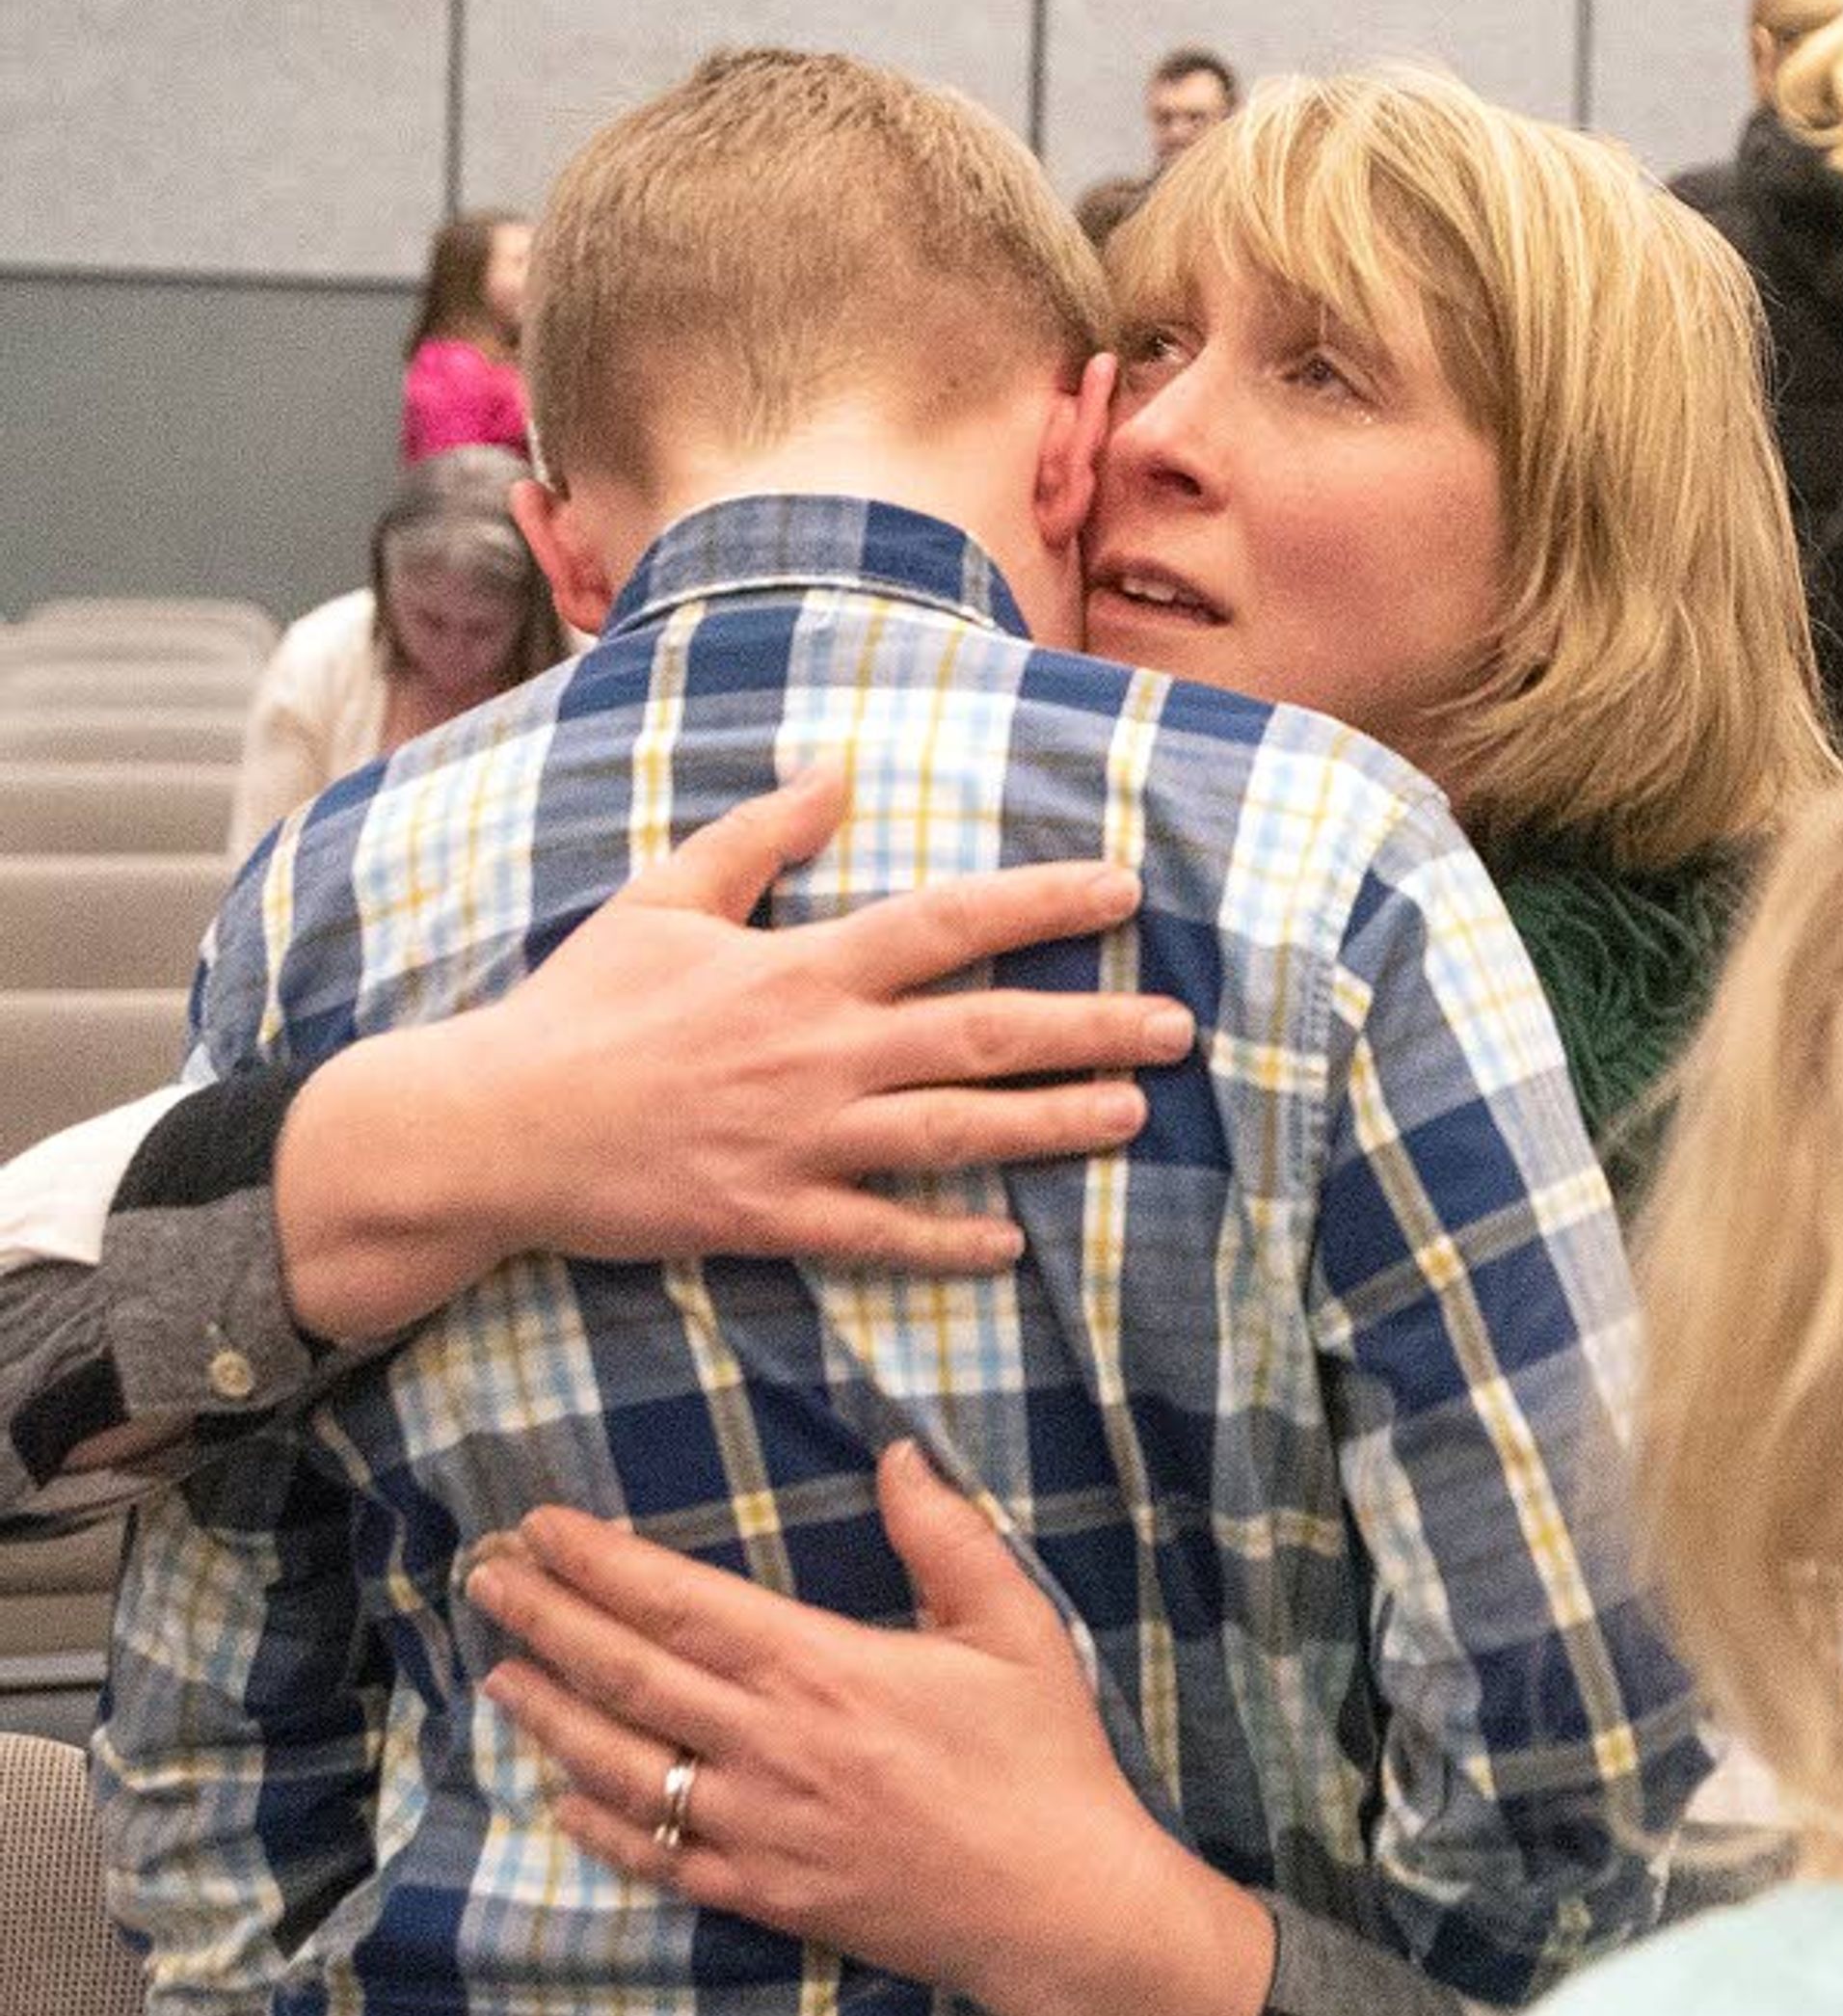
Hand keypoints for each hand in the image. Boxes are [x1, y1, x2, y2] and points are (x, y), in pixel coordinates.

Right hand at [277, 770, 1197, 1340]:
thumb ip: (759, 836)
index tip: (1122, 892)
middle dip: (1090, 1030)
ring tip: (1132, 1116)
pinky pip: (878, 1233)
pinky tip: (1012, 1244)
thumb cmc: (579, 1006)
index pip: (948, 925)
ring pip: (954, 1134)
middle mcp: (817, 1053)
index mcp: (800, 969)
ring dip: (1051, 1127)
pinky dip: (947, 1241)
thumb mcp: (663, 897)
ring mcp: (799, 1142)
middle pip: (983, 1036)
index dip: (1043, 907)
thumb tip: (836, 770)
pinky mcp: (770, 1217)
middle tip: (1177, 1029)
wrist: (492, 1128)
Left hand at [471, 1442, 1272, 2015]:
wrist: (1056, 1903)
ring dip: (551, 1717)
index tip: (542, 1527)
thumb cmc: (1042, 1756)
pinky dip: (600, 1827)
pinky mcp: (763, 1895)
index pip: (680, 1603)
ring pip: (623, 1766)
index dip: (600, 1562)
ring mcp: (757, 1828)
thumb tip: (897, 1454)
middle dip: (547, 1619)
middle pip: (628, 1675)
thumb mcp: (1014, 1626)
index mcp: (822, 1669)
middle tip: (486, 1577)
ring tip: (500, 1674)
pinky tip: (562, 1799)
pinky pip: (658, 1858)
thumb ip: (946, 1536)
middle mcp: (768, 1745)